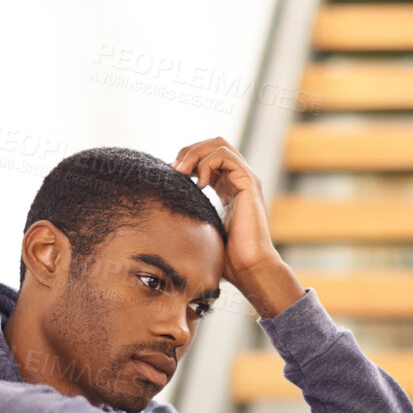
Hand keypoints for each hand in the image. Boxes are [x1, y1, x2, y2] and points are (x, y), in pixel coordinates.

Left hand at [170, 136, 278, 291]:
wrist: (249, 268)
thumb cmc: (227, 259)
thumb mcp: (202, 231)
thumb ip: (190, 218)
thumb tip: (163, 219)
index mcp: (228, 189)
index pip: (207, 158)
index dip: (186, 160)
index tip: (170, 175)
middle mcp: (238, 180)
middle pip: (213, 144)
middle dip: (189, 151)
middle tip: (174, 169)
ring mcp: (245, 179)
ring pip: (219, 144)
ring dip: (195, 153)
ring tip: (182, 172)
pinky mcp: (249, 182)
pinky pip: (226, 156)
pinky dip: (207, 163)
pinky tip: (200, 184)